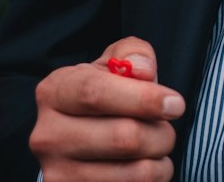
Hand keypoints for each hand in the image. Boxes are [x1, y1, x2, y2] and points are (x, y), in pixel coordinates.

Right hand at [30, 36, 184, 179]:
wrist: (78, 140)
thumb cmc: (103, 95)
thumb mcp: (113, 64)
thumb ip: (131, 55)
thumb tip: (143, 71)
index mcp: (54, 92)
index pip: (96, 94)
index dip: (143, 98)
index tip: (175, 104)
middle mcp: (48, 136)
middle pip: (121, 137)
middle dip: (160, 134)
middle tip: (168, 129)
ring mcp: (57, 173)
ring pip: (132, 173)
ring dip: (160, 161)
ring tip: (159, 149)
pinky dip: (151, 181)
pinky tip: (147, 167)